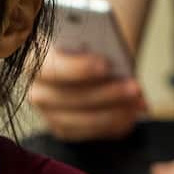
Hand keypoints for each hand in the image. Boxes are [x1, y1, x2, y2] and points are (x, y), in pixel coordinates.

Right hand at [27, 49, 146, 140]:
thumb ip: (98, 50)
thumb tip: (118, 66)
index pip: (51, 67)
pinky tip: (130, 116)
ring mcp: (47, 113)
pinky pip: (86, 133)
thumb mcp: (92, 40)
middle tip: (134, 87)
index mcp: (36, 59)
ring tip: (138, 103)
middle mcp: (36, 89)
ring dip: (112, 113)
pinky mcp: (62, 129)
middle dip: (105, 94)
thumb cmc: (88, 46)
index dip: (78, 68)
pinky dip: (111, 126)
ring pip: (77, 120)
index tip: (106, 65)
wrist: (84, 57)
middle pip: (67, 98)